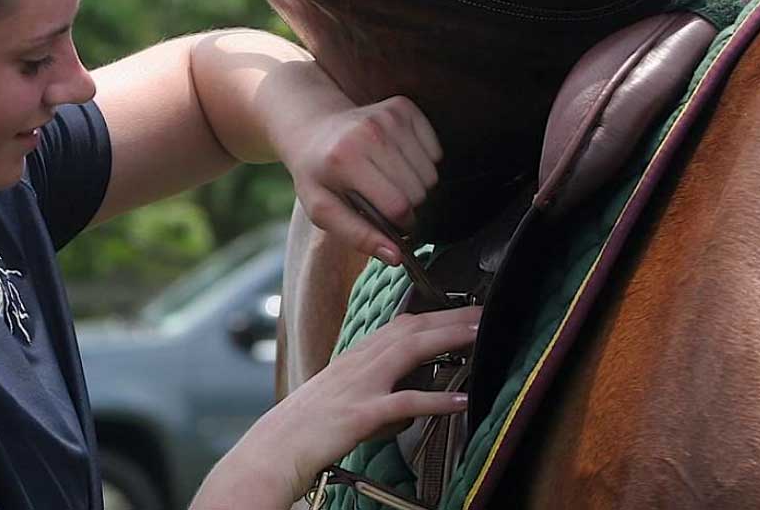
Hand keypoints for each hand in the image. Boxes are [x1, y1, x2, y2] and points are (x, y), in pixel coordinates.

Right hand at [192, 306, 481, 508]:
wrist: (272, 451)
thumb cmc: (305, 429)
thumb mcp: (343, 399)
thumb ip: (376, 390)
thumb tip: (412, 397)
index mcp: (355, 358)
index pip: (401, 325)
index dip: (435, 314)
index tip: (465, 309)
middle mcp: (358, 364)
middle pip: (412, 328)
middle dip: (451, 316)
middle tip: (486, 311)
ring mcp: (359, 387)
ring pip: (410, 351)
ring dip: (449, 339)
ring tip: (482, 335)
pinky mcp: (359, 415)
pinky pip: (403, 403)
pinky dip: (435, 400)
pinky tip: (461, 402)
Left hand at [282, 96, 441, 263]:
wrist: (313, 126)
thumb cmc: (317, 173)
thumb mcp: (322, 209)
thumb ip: (358, 236)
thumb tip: (397, 257)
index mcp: (346, 160)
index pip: (397, 205)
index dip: (400, 224)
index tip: (391, 223)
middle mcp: (370, 132)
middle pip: (418, 191)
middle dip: (408, 206)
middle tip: (386, 202)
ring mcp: (389, 116)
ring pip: (430, 173)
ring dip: (416, 185)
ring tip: (389, 181)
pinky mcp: (404, 108)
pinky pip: (435, 151)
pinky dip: (422, 163)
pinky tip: (397, 161)